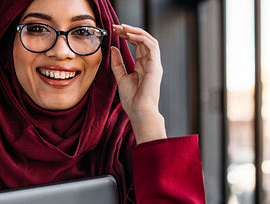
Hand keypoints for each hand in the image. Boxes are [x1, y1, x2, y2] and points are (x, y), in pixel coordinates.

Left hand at [110, 24, 166, 143]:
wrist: (139, 111)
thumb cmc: (132, 99)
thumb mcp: (120, 77)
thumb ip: (117, 63)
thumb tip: (113, 48)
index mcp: (143, 65)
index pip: (138, 45)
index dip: (127, 36)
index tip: (115, 31)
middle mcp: (150, 63)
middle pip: (143, 40)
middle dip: (130, 31)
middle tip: (117, 26)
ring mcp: (154, 64)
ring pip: (149, 40)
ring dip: (136, 32)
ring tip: (123, 28)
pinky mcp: (156, 66)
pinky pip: (151, 46)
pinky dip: (141, 38)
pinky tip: (129, 35)